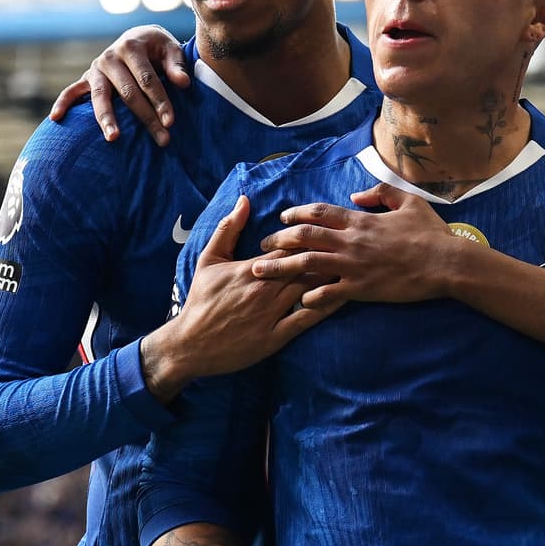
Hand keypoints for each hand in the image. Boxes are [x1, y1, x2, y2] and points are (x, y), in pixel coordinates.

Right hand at [49, 25, 186, 144]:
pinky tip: (56, 119)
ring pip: (99, 96)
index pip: (147, 79)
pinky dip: (63, 103)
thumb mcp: (170, 48)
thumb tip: (183, 83)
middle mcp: (110, 56)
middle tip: (162, 139)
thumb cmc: (157, 48)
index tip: (171, 122)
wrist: (139, 37)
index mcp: (131, 46)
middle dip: (145, 117)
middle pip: (127, 92)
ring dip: (106, 118)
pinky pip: (71, 91)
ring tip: (114, 138)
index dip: (160, 101)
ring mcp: (96, 68)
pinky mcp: (87, 78)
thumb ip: (176, 65)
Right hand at [141, 195, 332, 400]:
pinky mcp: (275, 337)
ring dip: (332, 277)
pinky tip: (344, 298)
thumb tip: (244, 200)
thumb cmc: (200, 300)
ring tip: (354, 265)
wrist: (190, 344)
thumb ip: (228, 229)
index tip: (327, 230)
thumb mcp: (208, 260)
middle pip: (305, 266)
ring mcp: (271, 314)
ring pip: (309, 289)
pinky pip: (306, 320)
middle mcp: (264, 288)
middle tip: (351, 245)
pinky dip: (326, 307)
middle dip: (327, 254)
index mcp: (251, 268)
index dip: (309, 238)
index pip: (289, 246)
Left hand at [251, 183, 458, 305]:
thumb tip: (357, 195)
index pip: (319, 212)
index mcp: (360, 220)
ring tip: (260, 271)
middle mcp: (350, 241)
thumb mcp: (408, 202)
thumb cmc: (430, 233)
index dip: (297, 213)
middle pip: (304, 236)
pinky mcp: (361, 288)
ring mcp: (353, 265)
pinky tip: (297, 300)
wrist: (445, 263)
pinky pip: (327, 292)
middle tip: (262, 245)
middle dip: (278, 239)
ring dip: (280, 266)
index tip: (283, 217)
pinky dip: (310, 296)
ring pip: (307, 263)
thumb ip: (380, 194)